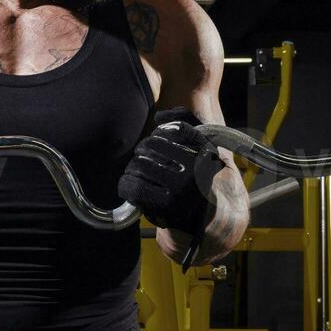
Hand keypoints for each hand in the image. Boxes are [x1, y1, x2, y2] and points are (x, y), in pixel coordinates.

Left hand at [118, 108, 224, 233]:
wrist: (196, 214)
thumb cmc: (190, 174)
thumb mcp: (196, 144)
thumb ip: (183, 119)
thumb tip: (159, 116)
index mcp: (206, 153)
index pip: (173, 129)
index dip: (159, 133)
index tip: (159, 143)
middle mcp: (197, 170)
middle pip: (150, 144)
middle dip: (141, 151)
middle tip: (142, 159)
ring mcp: (182, 190)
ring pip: (139, 165)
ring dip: (131, 168)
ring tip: (135, 173)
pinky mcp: (166, 207)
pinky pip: (133, 187)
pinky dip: (124, 184)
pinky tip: (128, 185)